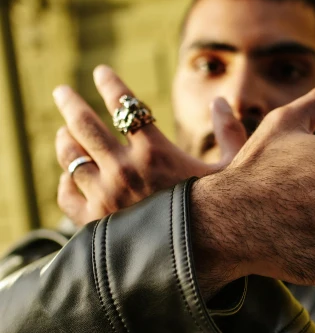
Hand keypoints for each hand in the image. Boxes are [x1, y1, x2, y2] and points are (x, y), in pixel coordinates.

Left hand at [53, 65, 246, 226]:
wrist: (199, 261)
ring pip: (71, 159)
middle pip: (84, 126)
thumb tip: (220, 101)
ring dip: (65, 141)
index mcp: (154, 152)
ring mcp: (104, 198)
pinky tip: (67, 178)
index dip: (110, 84)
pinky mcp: (95, 225)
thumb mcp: (234, 171)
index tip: (100, 72)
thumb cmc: (220, 215)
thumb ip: (231, 133)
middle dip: (70, 103)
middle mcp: (123, 171)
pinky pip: (68, 197)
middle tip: (61, 91)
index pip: (125, 105)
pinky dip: (65, 184)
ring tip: (63, 133)